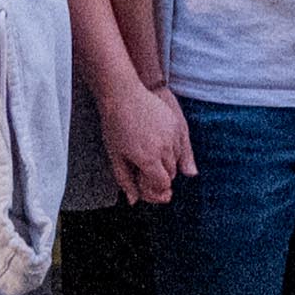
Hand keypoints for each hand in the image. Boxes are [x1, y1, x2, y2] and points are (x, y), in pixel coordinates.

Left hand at [102, 78, 195, 201]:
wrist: (123, 94)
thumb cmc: (115, 125)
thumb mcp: (116, 156)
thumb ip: (126, 180)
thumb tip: (134, 200)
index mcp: (148, 159)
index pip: (162, 184)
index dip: (154, 188)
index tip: (144, 184)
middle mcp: (164, 149)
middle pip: (171, 174)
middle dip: (159, 176)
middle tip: (143, 169)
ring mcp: (172, 136)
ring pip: (176, 160)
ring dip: (166, 162)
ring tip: (148, 152)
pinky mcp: (176, 124)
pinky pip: (179, 144)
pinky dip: (171, 148)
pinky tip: (155, 140)